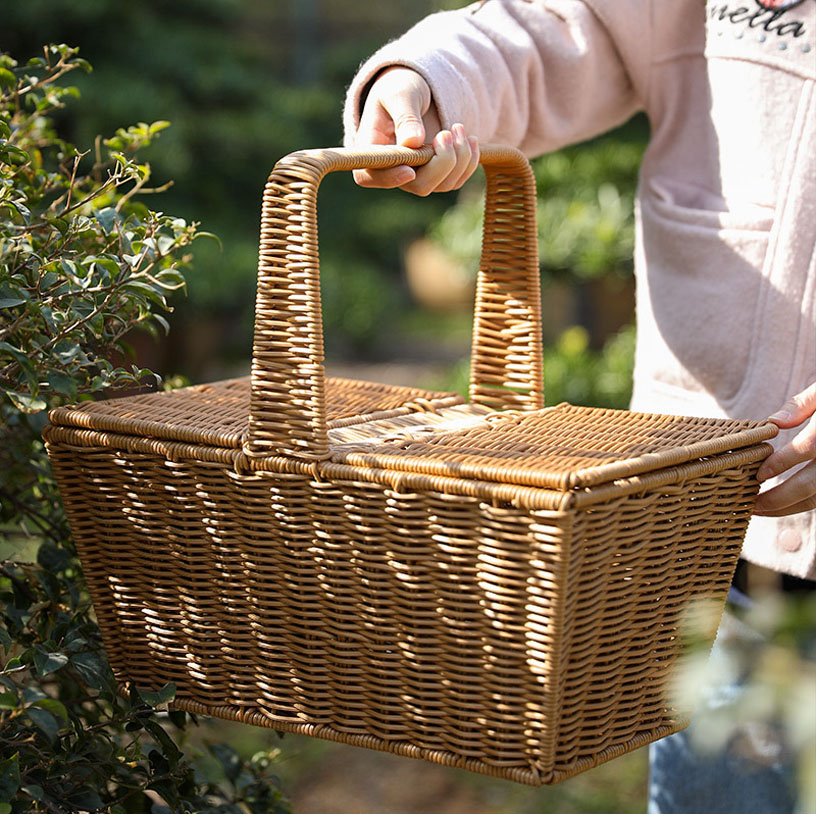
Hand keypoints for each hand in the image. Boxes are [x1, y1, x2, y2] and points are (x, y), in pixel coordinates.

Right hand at [352, 66, 479, 195]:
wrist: (416, 90)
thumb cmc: (400, 87)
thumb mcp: (400, 93)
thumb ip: (405, 115)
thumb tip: (412, 142)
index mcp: (372, 149)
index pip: (370, 176)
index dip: (389, 179)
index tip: (410, 171)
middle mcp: (393, 169)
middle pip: (417, 185)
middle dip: (441, 162)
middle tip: (448, 132)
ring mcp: (416, 175)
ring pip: (441, 185)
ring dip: (459, 158)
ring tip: (459, 128)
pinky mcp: (437, 175)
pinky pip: (456, 180)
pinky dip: (468, 162)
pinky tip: (470, 139)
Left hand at [754, 382, 815, 516]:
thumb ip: (800, 405)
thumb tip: (773, 422)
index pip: (805, 449)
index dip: (779, 464)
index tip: (757, 475)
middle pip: (810, 485)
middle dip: (778, 499)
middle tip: (751, 505)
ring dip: (788, 508)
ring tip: (761, 509)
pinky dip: (802, 504)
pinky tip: (782, 505)